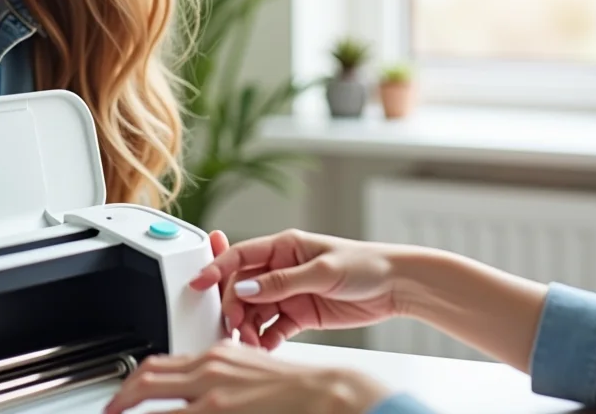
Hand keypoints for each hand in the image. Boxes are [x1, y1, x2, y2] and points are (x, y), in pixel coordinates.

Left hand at [103, 341, 389, 413]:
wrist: (330, 392)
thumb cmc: (300, 388)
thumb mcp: (252, 373)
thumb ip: (223, 380)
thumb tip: (204, 396)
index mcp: (217, 357)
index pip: (161, 364)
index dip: (135, 380)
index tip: (125, 395)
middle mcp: (209, 371)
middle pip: (147, 377)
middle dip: (120, 396)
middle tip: (110, 411)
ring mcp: (212, 395)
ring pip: (154, 399)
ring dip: (131, 410)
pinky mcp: (220, 412)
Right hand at [190, 230, 399, 349]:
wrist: (397, 287)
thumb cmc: (366, 265)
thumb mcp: (323, 270)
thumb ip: (284, 282)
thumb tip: (247, 288)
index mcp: (284, 247)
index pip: (241, 256)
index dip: (216, 267)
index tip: (198, 283)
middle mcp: (282, 269)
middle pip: (243, 288)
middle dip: (235, 308)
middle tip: (236, 326)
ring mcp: (290, 293)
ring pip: (255, 311)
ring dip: (249, 327)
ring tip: (252, 343)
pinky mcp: (300, 315)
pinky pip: (273, 328)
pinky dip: (265, 340)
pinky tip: (264, 349)